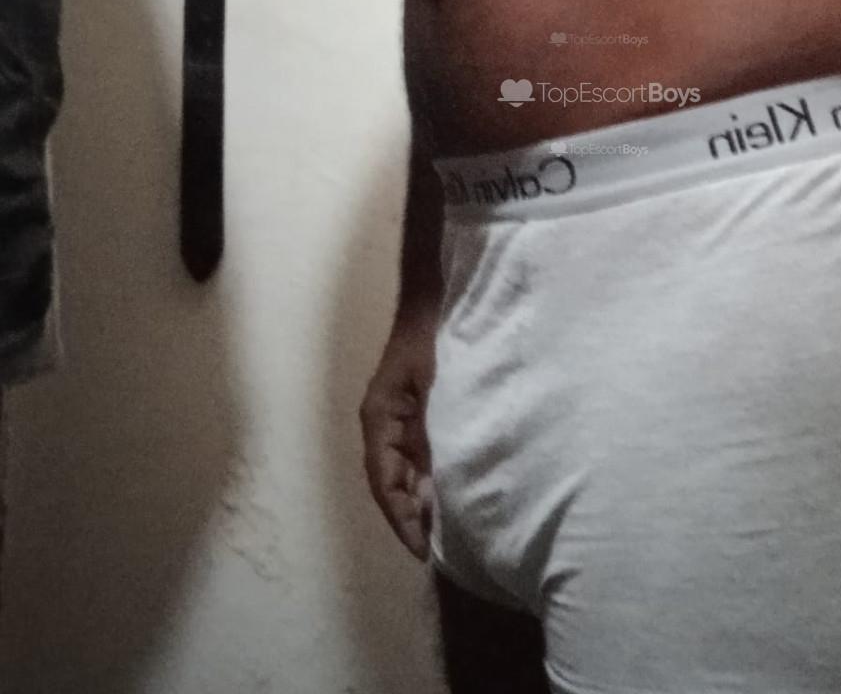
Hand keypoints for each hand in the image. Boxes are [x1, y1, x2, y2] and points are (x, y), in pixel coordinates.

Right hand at [360, 315, 437, 560]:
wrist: (437, 298)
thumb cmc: (435, 336)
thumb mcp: (436, 385)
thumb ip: (434, 433)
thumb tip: (436, 486)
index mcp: (378, 420)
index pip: (384, 483)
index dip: (402, 519)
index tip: (423, 550)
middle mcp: (383, 425)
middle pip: (393, 483)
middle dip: (413, 516)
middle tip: (441, 550)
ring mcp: (399, 418)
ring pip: (406, 471)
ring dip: (423, 499)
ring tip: (448, 531)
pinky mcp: (417, 412)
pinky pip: (420, 454)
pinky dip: (433, 476)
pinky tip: (453, 491)